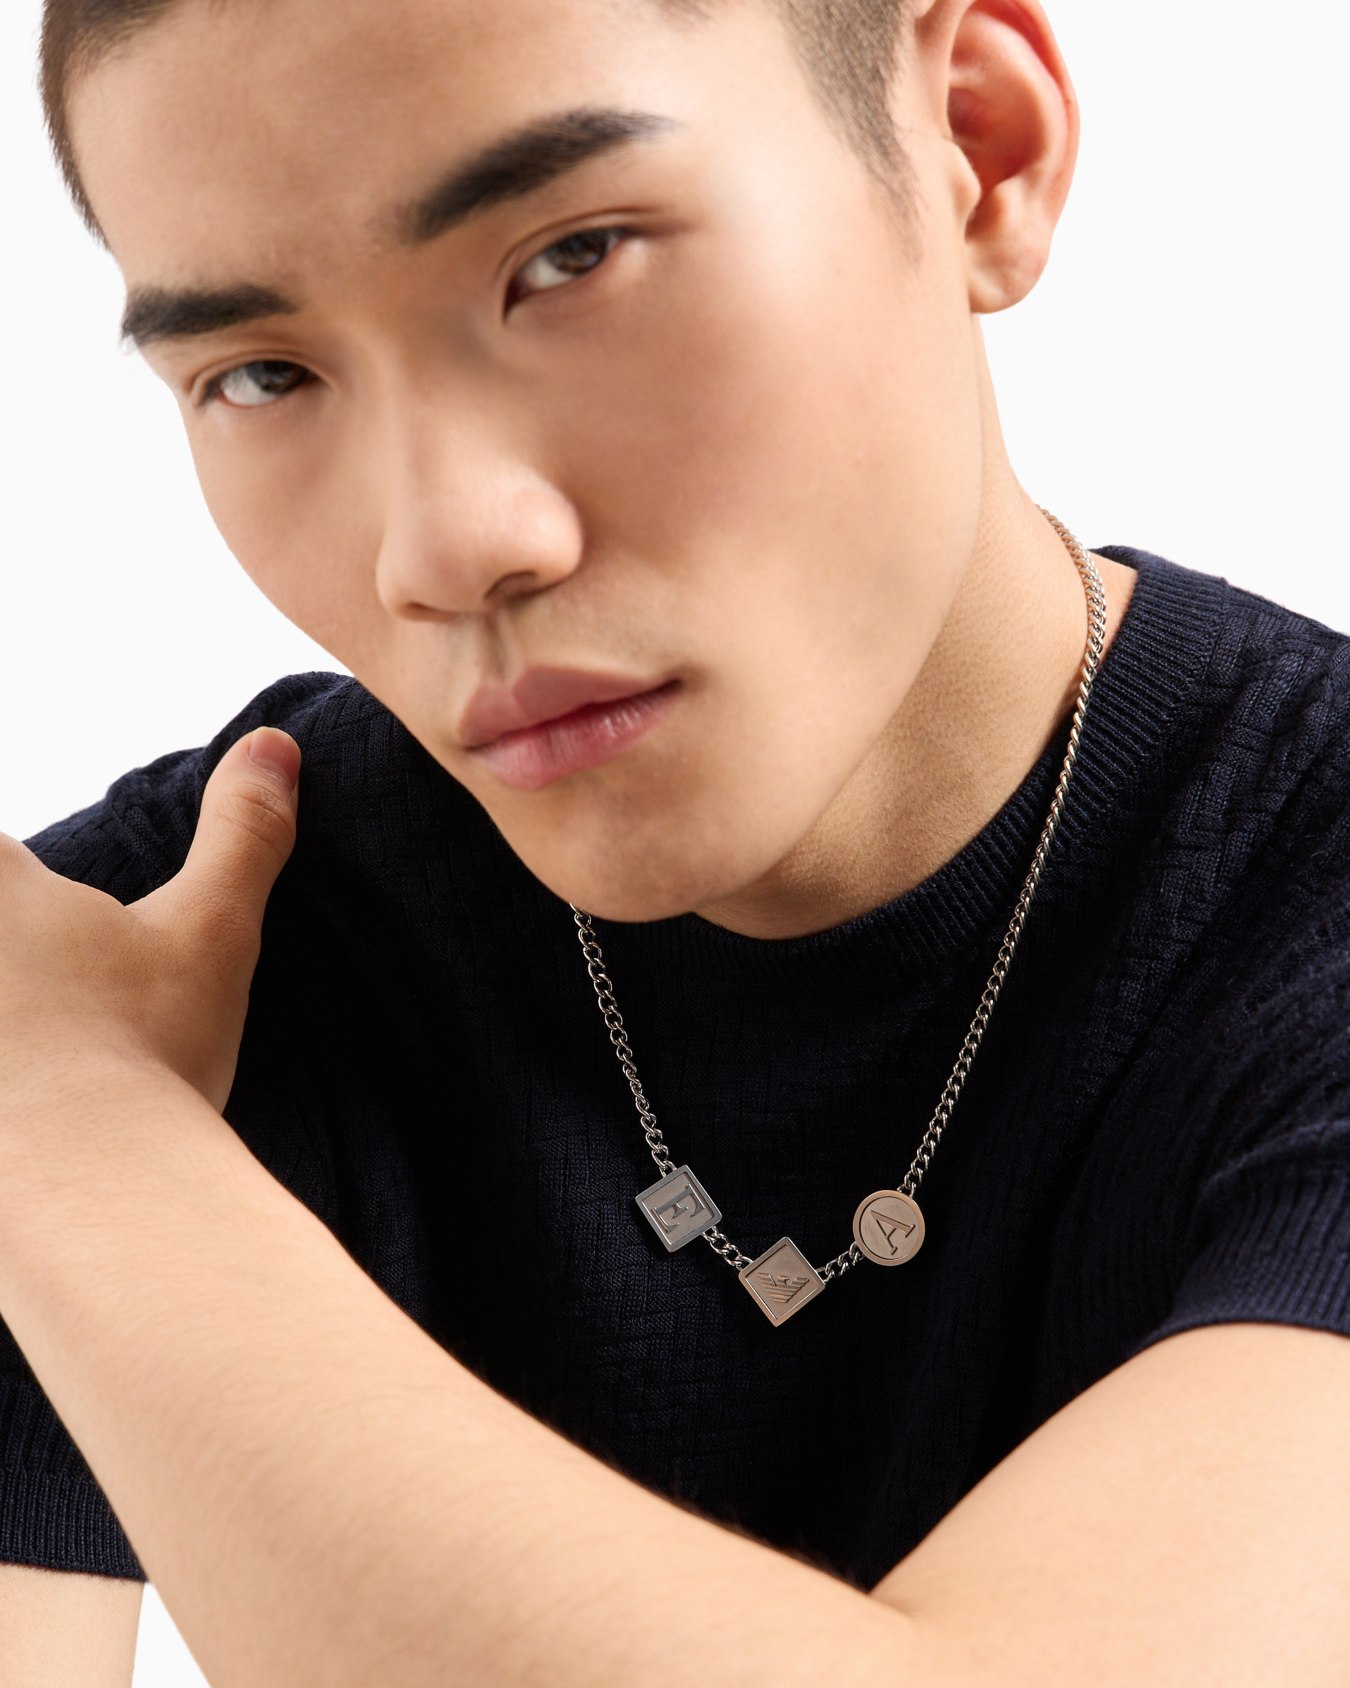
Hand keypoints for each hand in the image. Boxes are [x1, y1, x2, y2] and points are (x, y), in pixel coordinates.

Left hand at [0, 727, 300, 1115]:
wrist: (91, 1198)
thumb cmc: (141, 1053)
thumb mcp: (211, 932)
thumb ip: (242, 834)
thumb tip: (273, 745)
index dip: (18, 879)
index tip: (50, 908)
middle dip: (17, 940)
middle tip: (55, 984)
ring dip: (14, 1010)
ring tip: (34, 1047)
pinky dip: (3, 1093)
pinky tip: (23, 1108)